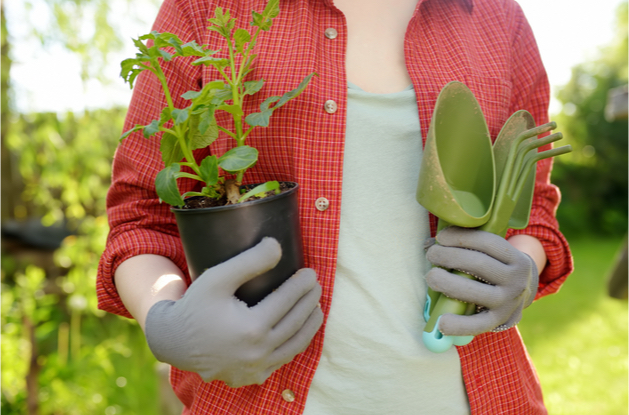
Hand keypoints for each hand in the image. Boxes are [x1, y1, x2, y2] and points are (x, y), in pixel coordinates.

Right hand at [144, 238, 322, 386]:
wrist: (174, 341)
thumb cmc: (195, 305)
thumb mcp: (217, 277)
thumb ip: (248, 261)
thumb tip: (277, 246)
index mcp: (251, 328)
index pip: (287, 302)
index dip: (301, 285)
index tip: (311, 272)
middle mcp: (257, 353)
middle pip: (295, 323)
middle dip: (310, 301)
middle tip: (316, 285)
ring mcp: (256, 369)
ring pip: (295, 345)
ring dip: (310, 325)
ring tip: (316, 306)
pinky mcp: (252, 377)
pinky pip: (282, 360)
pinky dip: (295, 344)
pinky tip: (299, 330)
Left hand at [425, 227, 537, 335]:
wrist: (523, 296)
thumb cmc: (497, 268)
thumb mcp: (494, 254)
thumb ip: (469, 246)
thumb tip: (429, 244)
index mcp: (516, 259)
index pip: (487, 243)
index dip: (461, 237)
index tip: (441, 236)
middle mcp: (516, 281)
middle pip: (478, 264)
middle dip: (449, 256)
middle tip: (432, 254)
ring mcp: (508, 303)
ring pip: (474, 292)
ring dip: (447, 282)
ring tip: (431, 277)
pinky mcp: (498, 321)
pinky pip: (477, 325)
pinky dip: (458, 325)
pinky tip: (441, 322)